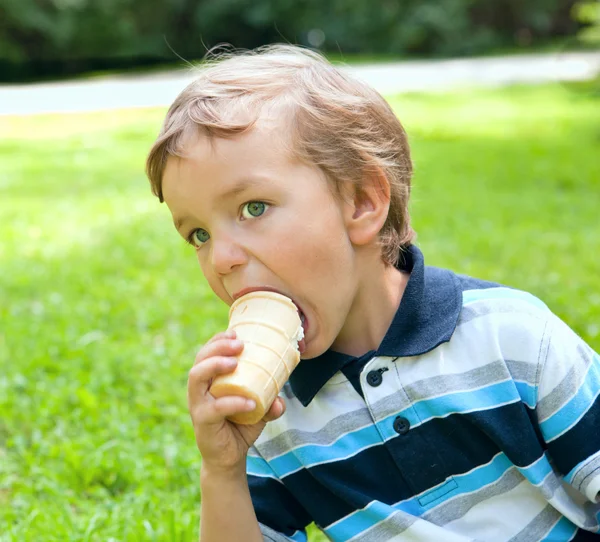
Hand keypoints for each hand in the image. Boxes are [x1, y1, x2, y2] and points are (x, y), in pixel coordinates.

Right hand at [187, 329, 285, 473]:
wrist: (229, 458)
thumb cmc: (240, 426)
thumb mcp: (259, 410)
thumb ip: (270, 402)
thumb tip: (280, 401)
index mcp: (209, 380)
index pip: (206, 353)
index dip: (217, 340)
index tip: (235, 332)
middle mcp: (199, 390)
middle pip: (199, 359)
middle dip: (217, 347)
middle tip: (239, 344)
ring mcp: (198, 405)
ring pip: (196, 377)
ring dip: (215, 365)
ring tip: (235, 362)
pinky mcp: (202, 422)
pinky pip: (214, 408)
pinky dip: (233, 402)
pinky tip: (250, 403)